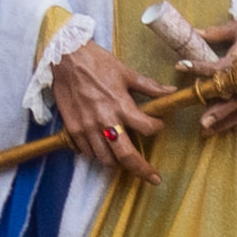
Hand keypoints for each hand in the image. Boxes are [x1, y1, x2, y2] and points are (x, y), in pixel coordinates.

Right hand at [48, 34, 166, 174]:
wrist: (66, 57)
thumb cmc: (97, 62)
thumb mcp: (126, 72)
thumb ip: (149, 87)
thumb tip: (170, 91)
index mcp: (121, 105)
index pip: (147, 128)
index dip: (156, 128)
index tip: (157, 126)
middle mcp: (105, 120)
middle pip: (126, 155)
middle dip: (142, 170)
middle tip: (153, 178)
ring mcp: (87, 127)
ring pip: (105, 159)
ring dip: (118, 162)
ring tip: (124, 159)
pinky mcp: (73, 128)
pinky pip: (87, 151)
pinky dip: (97, 154)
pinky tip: (103, 148)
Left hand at [185, 14, 236, 131]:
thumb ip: (216, 33)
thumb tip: (194, 32)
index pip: (220, 66)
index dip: (200, 67)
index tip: (181, 66)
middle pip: (236, 98)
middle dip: (219, 112)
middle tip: (202, 122)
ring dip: (229, 121)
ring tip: (211, 130)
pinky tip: (235, 126)